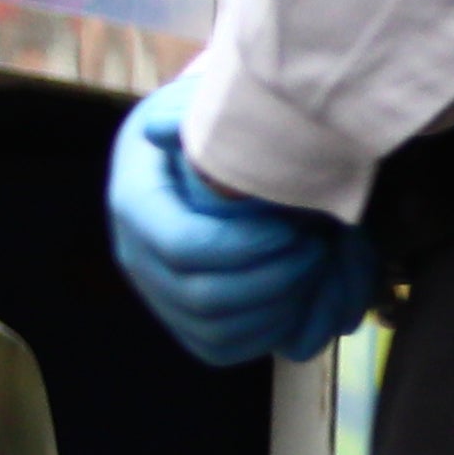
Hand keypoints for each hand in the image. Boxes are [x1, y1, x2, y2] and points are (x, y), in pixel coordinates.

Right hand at [110, 75, 376, 366]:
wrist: (204, 151)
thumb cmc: (211, 126)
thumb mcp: (200, 106)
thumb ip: (194, 118)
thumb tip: (166, 131)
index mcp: (135, 202)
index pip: (183, 246)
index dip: (247, 247)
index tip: (296, 226)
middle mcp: (136, 255)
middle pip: (202, 297)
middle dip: (275, 279)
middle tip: (318, 247)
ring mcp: (158, 292)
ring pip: (216, 331)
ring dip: (278, 308)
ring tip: (313, 269)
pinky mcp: (186, 318)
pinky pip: (223, 348)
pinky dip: (269, 333)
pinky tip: (299, 298)